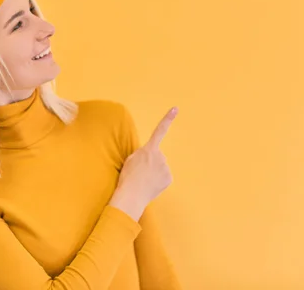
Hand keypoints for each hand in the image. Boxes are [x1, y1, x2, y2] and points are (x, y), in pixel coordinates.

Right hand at [108, 106, 177, 220]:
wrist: (132, 195)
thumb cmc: (128, 176)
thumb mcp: (130, 159)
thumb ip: (142, 153)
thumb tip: (149, 156)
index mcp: (149, 149)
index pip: (160, 131)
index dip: (168, 119)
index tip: (175, 109)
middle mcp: (161, 156)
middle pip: (157, 156)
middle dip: (151, 162)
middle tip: (140, 172)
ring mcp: (166, 167)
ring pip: (160, 167)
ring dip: (154, 172)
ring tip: (144, 179)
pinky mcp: (169, 178)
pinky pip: (163, 176)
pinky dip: (158, 180)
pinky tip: (150, 184)